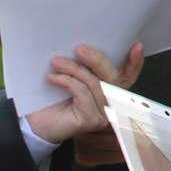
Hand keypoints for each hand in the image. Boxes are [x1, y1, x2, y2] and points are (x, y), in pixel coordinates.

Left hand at [25, 43, 142, 145]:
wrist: (33, 124)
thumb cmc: (52, 99)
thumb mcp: (72, 77)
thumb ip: (85, 67)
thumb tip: (85, 46)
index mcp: (110, 92)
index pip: (128, 77)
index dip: (135, 63)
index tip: (136, 46)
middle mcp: (111, 104)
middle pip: (113, 78)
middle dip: (98, 60)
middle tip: (80, 49)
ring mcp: (103, 114)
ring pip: (95, 84)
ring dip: (74, 69)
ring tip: (56, 62)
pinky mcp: (91, 120)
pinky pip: (83, 93)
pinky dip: (66, 81)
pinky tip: (51, 77)